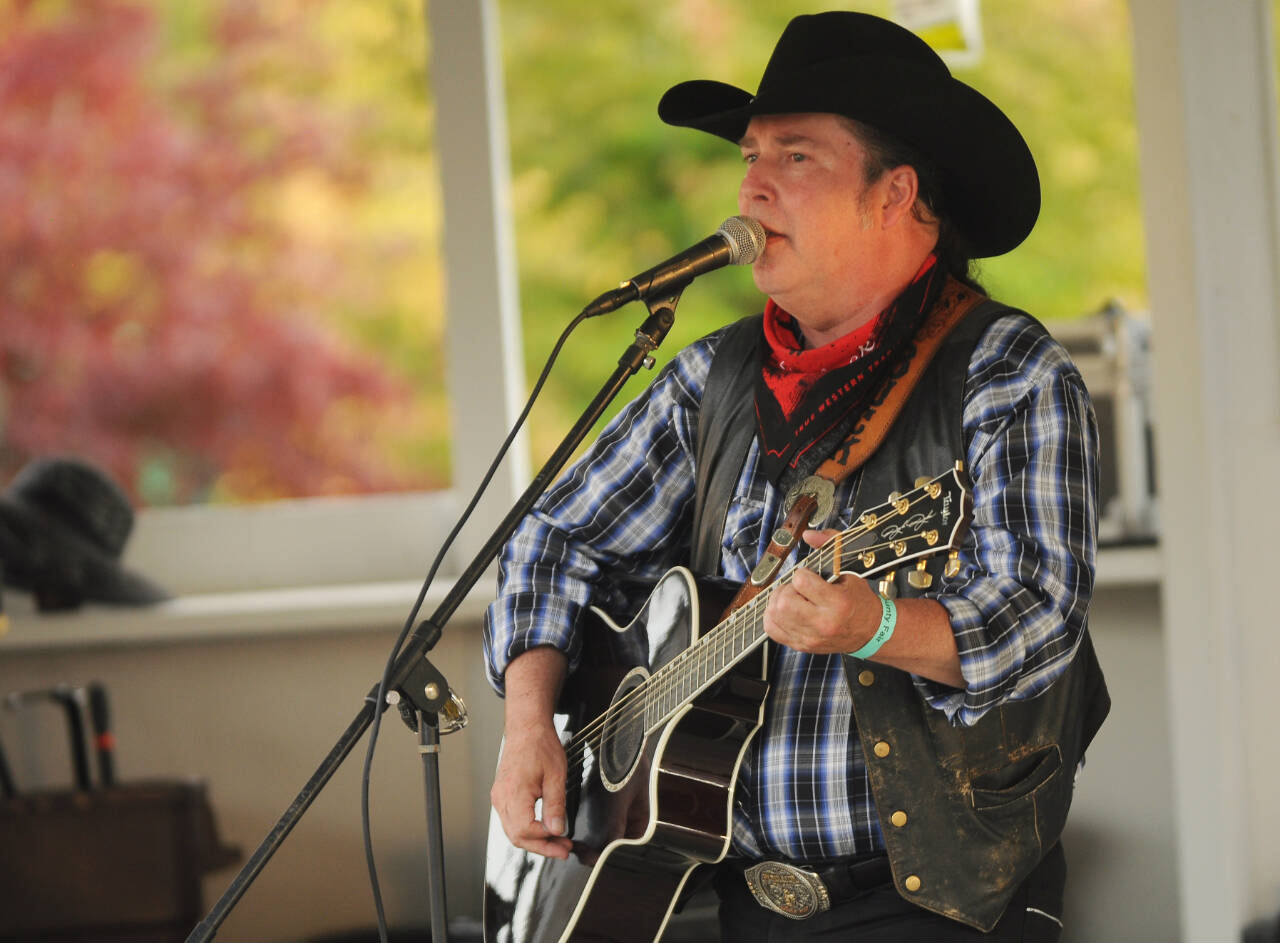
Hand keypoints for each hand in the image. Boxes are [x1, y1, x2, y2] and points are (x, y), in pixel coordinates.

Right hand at [490, 647, 572, 858]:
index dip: (545, 839)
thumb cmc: (540, 745)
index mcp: (513, 793)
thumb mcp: (556, 775)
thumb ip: (556, 805)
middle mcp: (501, 798)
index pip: (525, 830)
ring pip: (513, 831)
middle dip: (541, 847)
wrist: (527, 728)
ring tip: (557, 843)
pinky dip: (527, 830)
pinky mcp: (502, 796)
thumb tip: (557, 829)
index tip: (563, 837)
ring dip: (535, 841)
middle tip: (563, 850)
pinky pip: (512, 821)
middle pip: (516, 836)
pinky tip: (544, 831)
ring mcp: (499, 797)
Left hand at [762, 528, 881, 653]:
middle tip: (798, 589)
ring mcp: (811, 637)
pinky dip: (773, 617)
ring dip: (778, 602)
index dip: (802, 574)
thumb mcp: (851, 569)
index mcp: (838, 603)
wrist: (870, 631)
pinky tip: (786, 611)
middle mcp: (823, 623)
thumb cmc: (859, 600)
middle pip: (783, 603)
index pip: (801, 582)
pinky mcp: (802, 646)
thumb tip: (808, 535)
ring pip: (774, 615)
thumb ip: (830, 545)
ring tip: (793, 599)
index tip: (810, 576)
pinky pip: (772, 630)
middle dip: (786, 589)